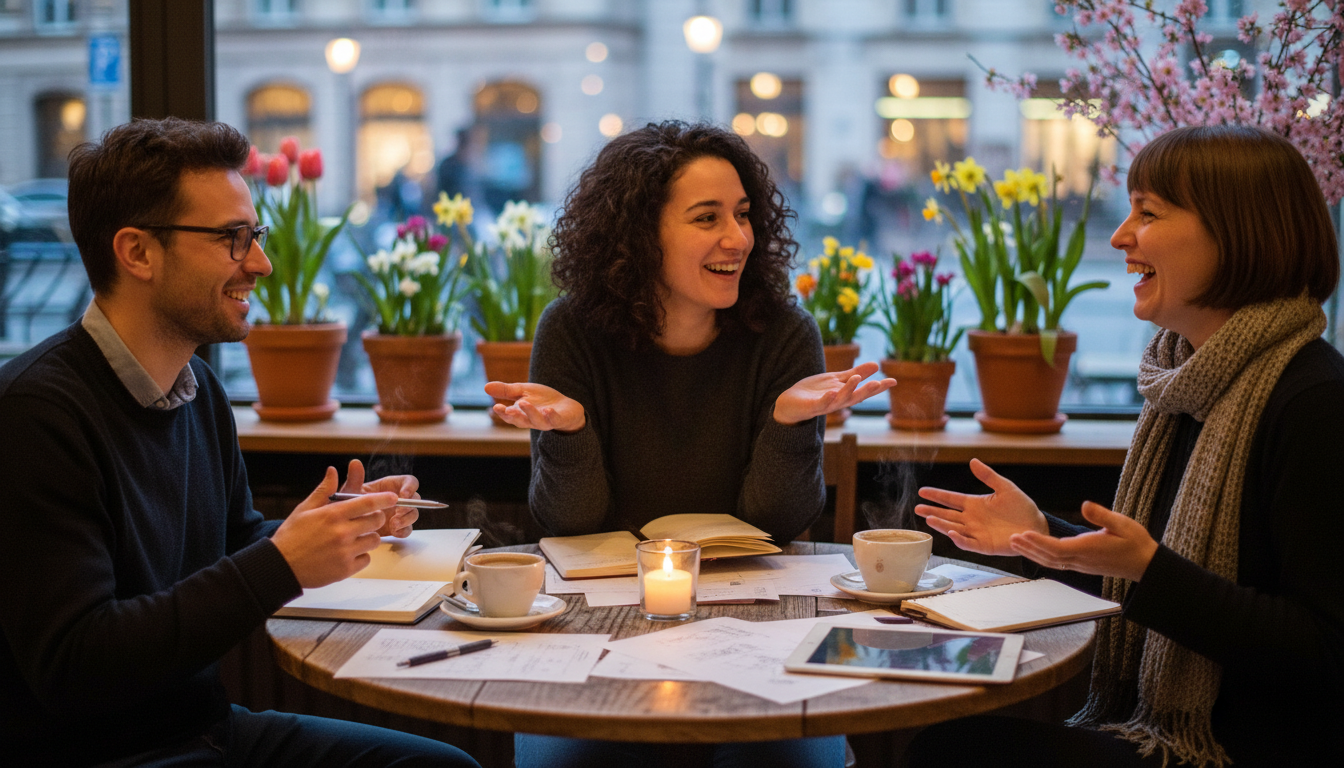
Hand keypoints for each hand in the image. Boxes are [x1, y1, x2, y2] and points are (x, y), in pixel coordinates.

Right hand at [271, 466, 395, 587]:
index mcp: (333, 514)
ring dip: (368, 537)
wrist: (280, 566)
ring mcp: (345, 552)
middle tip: (365, 520)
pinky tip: (347, 553)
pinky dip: (361, 556)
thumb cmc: (291, 536)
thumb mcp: (305, 509)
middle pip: (376, 520)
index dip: (384, 499)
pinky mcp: (345, 569)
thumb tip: (333, 471)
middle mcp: (341, 532)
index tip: (393, 498)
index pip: (368, 502)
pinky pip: (366, 559)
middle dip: (374, 518)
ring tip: (354, 538)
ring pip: (374, 540)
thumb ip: (324, 490)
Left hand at [341, 458, 418, 537]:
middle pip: (415, 498)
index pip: (410, 481)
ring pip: (413, 514)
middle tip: (398, 512)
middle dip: (409, 506)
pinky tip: (394, 532)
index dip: (410, 487)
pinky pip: (407, 529)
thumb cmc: (349, 504)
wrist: (346, 525)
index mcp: (391, 485)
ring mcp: (399, 514)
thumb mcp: (350, 491)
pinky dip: (403, 531)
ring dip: (406, 519)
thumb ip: (354, 479)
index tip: (403, 495)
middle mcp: (398, 499)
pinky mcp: (397, 528)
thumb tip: (355, 462)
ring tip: (394, 524)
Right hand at [484, 381, 584, 431]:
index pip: (509, 415)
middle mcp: (532, 420)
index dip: (502, 413)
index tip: (496, 406)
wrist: (566, 407)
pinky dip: (550, 416)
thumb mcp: (523, 392)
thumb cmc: (542, 400)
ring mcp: (545, 421)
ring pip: (536, 421)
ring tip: (524, 403)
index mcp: (521, 414)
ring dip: (530, 413)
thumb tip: (485, 387)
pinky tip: (548, 410)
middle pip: (520, 421)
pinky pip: (554, 420)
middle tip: (507, 409)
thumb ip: (506, 391)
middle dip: (513, 416)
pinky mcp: (559, 419)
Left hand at [773, 362, 895, 425]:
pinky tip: (832, 392)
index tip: (894, 381)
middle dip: (867, 391)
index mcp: (845, 394)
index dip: (879, 387)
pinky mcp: (812, 407)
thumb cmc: (815, 392)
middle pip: (855, 397)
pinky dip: (827, 399)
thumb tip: (877, 365)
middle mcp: (838, 402)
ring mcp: (825, 405)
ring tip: (857, 379)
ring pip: (840, 400)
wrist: (790, 402)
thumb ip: (856, 373)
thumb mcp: (837, 379)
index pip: (865, 391)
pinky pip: (821, 404)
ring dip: (849, 390)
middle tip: (879, 383)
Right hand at [914, 459, 1048, 555]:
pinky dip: (959, 539)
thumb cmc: (1021, 507)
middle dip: (932, 511)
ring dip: (941, 524)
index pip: (951, 499)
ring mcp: (976, 533)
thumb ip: (988, 476)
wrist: (1036, 526)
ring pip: (953, 528)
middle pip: (947, 515)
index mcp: (975, 504)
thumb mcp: (1005, 487)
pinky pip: (968, 543)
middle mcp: (972, 519)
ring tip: (929, 519)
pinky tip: (951, 533)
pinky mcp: (984, 545)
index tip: (922, 491)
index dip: (937, 495)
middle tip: (918, 508)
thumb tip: (973, 461)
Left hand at [1009, 501, 1158, 581]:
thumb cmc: (1135, 543)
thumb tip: (1084, 505)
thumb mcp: (1123, 524)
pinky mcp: (1081, 565)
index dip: (1038, 541)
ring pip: (1051, 561)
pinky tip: (1033, 550)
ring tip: (1015, 543)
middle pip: (1048, 556)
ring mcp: (1080, 565)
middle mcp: (1080, 560)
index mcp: (1088, 549)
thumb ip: (1102, 515)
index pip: (1057, 548)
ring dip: (1032, 553)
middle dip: (1029, 548)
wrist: (1145, 564)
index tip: (1023, 533)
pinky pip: (1057, 563)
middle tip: (1010, 538)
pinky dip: (1043, 556)